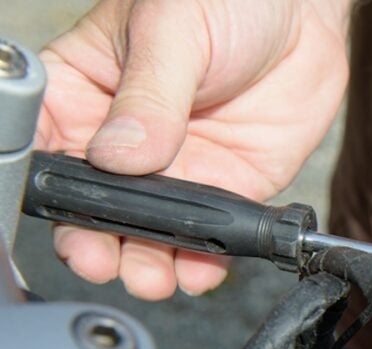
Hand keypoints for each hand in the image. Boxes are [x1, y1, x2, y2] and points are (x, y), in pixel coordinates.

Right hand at [35, 0, 349, 297]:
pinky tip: (199, 270)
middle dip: (95, 241)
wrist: (302, 10)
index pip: (47, 146)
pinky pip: (210, 236)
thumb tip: (120, 155)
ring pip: (149, 232)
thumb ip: (148, 96)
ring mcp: (178, 168)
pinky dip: (203, 261)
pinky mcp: (229, 185)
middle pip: (94, 207)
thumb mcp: (173, 30)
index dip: (45, 188)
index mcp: (87, 91)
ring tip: (151, 276)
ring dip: (146, 262)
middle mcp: (126, 139)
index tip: (57, 214)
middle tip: (103, 259)